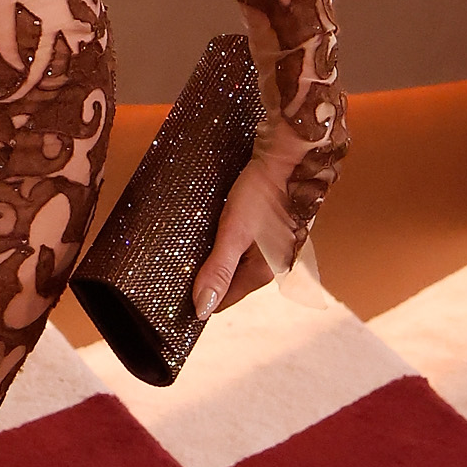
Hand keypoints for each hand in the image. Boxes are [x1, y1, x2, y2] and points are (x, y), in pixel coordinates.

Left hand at [191, 147, 299, 322]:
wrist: (289, 156)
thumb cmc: (263, 192)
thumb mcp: (233, 232)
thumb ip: (218, 271)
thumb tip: (203, 310)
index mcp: (263, 272)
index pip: (223, 301)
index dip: (199, 296)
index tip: (177, 285)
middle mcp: (273, 265)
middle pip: (229, 283)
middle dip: (207, 274)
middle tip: (183, 258)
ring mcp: (275, 248)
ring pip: (236, 263)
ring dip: (217, 256)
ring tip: (199, 240)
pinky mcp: (273, 231)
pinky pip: (244, 246)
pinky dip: (228, 241)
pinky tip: (219, 227)